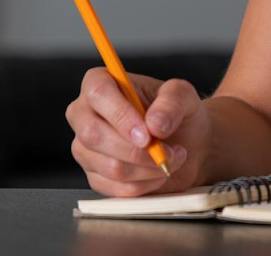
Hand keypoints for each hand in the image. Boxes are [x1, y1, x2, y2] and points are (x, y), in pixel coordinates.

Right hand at [66, 67, 209, 195]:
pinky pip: (116, 188)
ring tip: (169, 157)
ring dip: (148, 168)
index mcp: (100, 82)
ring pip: (109, 166)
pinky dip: (145, 184)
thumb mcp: (183, 95)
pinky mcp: (95, 176)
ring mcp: (85, 148)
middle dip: (136, 150)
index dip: (120, 115)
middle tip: (165, 150)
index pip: (97, 93)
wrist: (186, 143)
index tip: (146, 134)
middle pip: (92, 134)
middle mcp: (85, 114)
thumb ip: (172, 102)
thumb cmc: (177, 113)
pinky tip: (157, 172)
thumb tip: (155, 122)